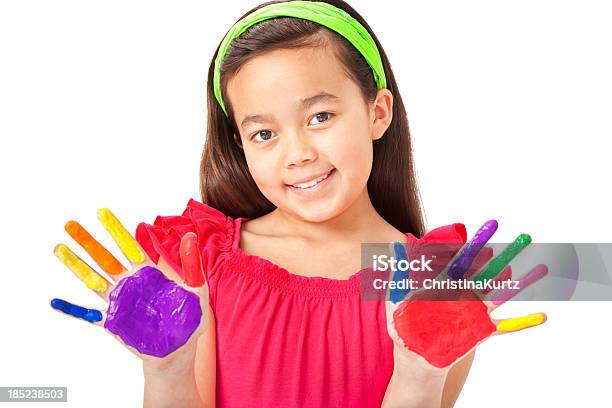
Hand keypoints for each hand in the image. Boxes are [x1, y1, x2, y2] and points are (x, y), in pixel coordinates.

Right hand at [50, 208, 208, 364]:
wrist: (179, 350)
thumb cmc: (190, 318)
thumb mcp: (195, 288)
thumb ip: (190, 263)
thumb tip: (189, 235)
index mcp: (149, 272)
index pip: (129, 246)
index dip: (115, 230)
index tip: (101, 212)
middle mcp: (130, 283)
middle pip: (105, 258)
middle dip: (88, 242)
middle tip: (70, 224)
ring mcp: (119, 302)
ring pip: (93, 280)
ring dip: (76, 265)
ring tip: (59, 248)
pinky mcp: (113, 322)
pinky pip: (88, 315)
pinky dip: (72, 309)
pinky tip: (54, 302)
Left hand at [385, 220, 547, 375]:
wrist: (413, 355)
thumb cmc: (403, 324)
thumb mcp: (396, 296)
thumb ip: (400, 270)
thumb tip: (395, 244)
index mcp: (446, 284)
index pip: (464, 259)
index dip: (478, 244)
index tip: (490, 228)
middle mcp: (464, 295)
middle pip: (488, 270)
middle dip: (506, 255)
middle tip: (524, 238)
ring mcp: (475, 312)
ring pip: (501, 294)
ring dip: (521, 283)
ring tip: (541, 268)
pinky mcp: (480, 331)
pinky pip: (506, 328)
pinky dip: (523, 323)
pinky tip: (542, 317)